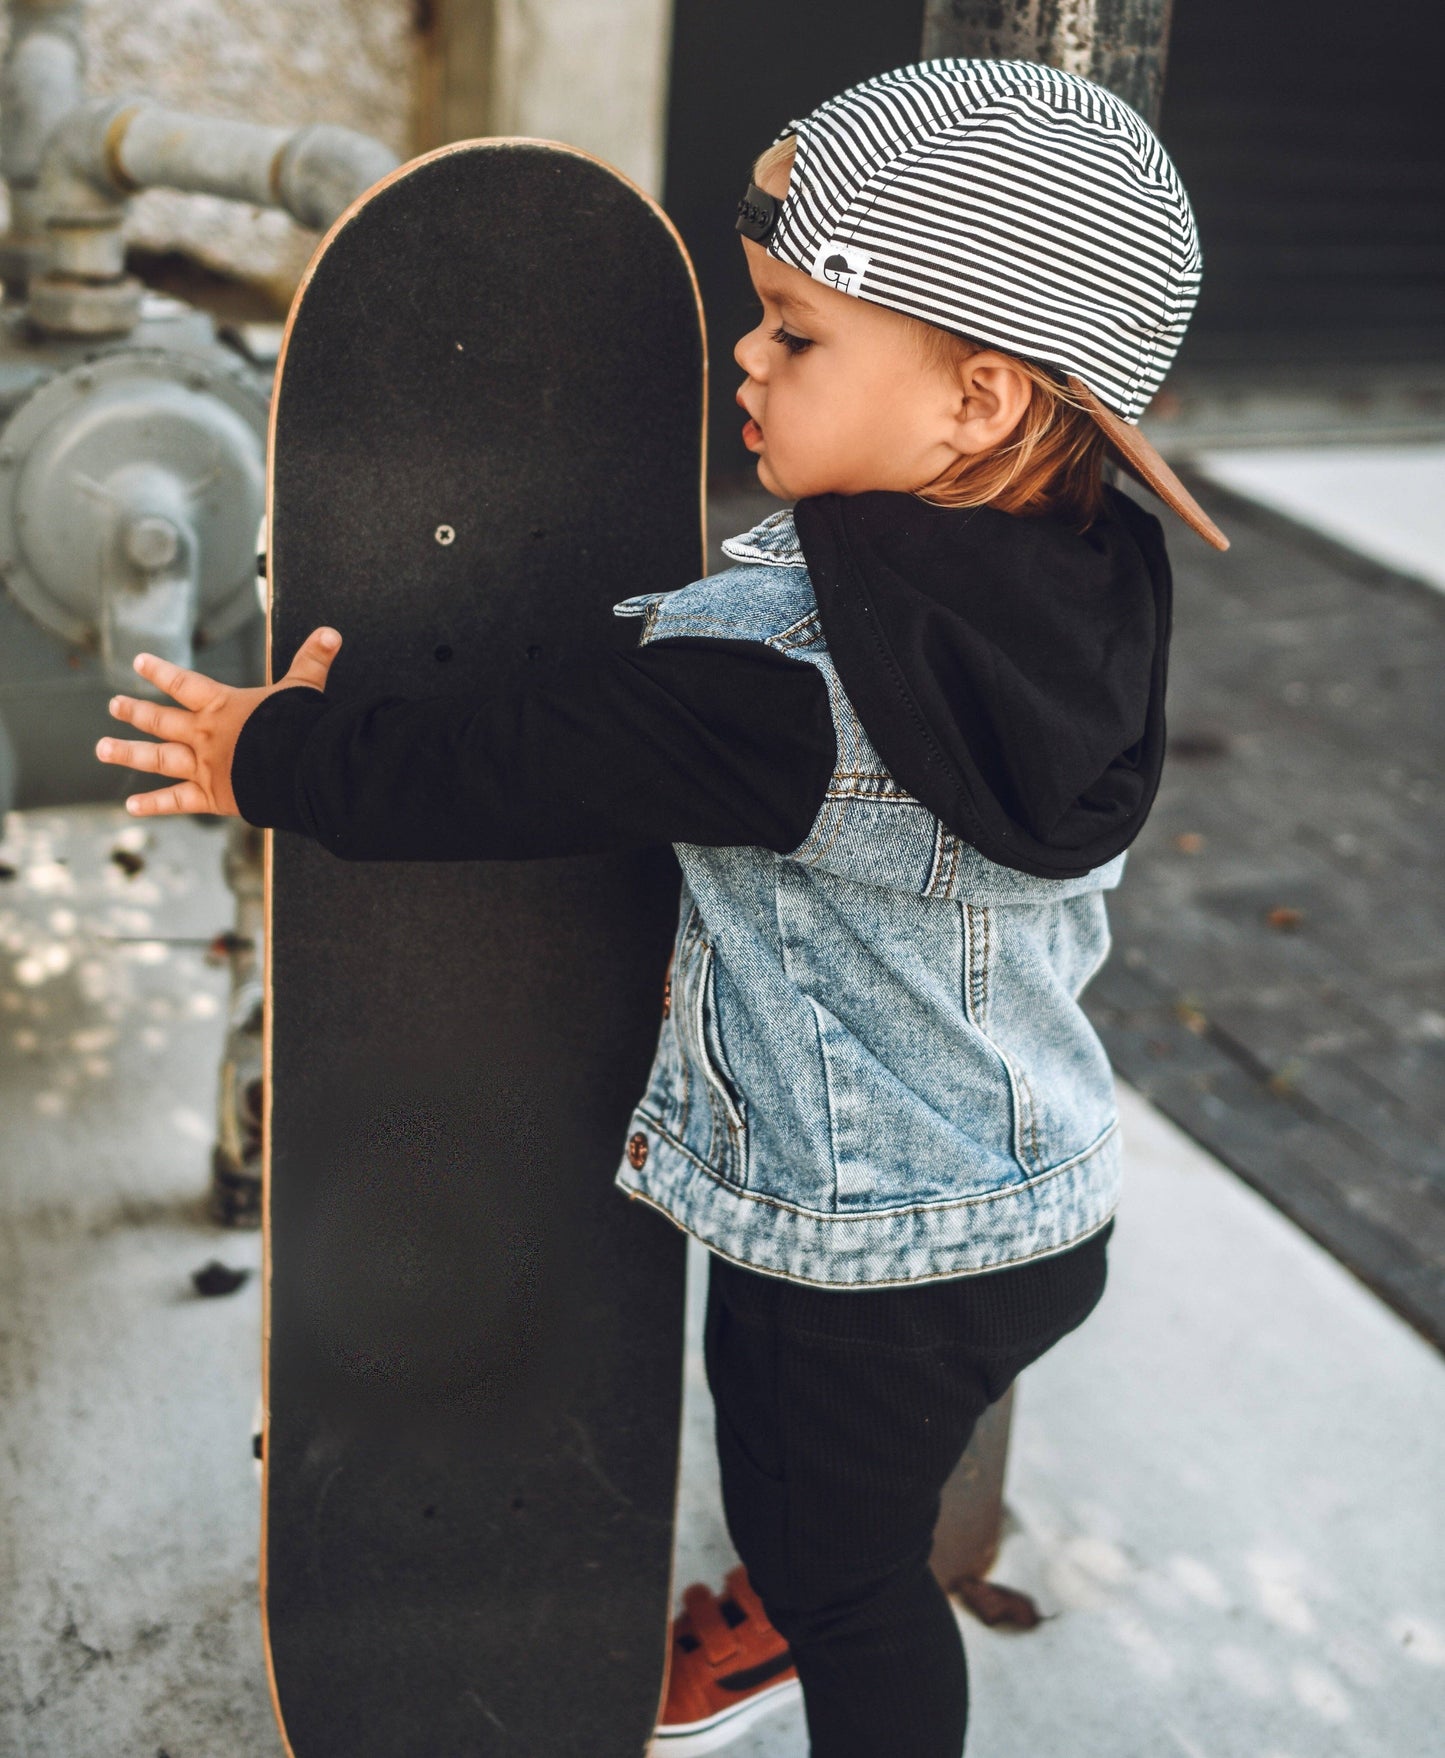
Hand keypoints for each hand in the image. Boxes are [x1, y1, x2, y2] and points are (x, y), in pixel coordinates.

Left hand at [95, 628, 343, 816]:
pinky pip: (177, 801)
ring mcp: (204, 766)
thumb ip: (313, 660)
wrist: (299, 767)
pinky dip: (154, 805)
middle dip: (136, 711)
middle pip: (162, 720)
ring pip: (158, 758)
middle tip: (114, 705)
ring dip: (127, 753)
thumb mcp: (305, 688)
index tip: (139, 661)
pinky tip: (131, 805)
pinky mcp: (212, 796)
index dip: (161, 671)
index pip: (184, 684)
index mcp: (223, 706)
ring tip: (102, 748)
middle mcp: (205, 735)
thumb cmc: (301, 726)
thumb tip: (332, 633)